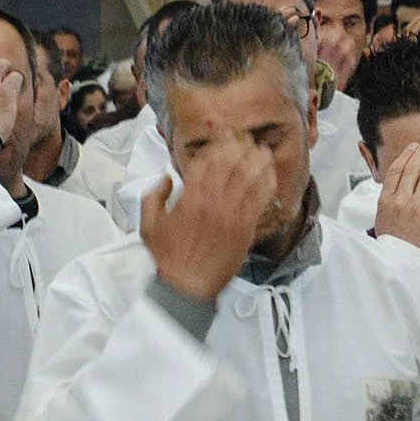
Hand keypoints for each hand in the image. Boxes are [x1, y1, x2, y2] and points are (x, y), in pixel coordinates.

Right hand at [140, 135, 273, 301]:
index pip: (206, 160)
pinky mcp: (246, 228)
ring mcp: (232, 215)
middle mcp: (213, 202)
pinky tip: (270, 174)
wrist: (187, 286)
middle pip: (229, 163)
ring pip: (248, 178)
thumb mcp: (148, 225)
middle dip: (237, 145)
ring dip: (256, 160)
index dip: (215, 143)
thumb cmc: (168, 258)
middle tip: (243, 136)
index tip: (220, 134)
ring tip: (262, 148)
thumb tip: (166, 177)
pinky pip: (261, 200)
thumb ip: (154, 195)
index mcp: (189, 198)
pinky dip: (266, 183)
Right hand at [372, 139, 419, 253]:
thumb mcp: (382, 219)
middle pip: (412, 168)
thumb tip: (395, 187)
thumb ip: (389, 201)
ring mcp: (417, 207)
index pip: (396, 170)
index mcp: (386, 200)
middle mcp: (401, 200)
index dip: (405, 156)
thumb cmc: (392, 245)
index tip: (412, 147)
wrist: (400, 263)